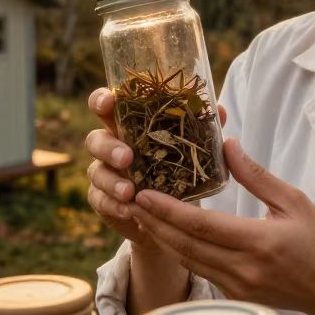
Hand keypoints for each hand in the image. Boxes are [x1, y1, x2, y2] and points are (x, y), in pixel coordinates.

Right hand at [84, 88, 226, 244]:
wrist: (167, 214)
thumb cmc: (175, 168)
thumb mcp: (188, 148)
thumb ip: (199, 128)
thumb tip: (219, 110)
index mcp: (127, 126)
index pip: (105, 106)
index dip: (102, 100)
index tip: (108, 102)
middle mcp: (111, 146)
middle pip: (95, 139)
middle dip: (108, 147)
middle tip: (127, 158)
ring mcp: (104, 173)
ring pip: (96, 171)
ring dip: (111, 181)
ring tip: (129, 191)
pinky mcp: (102, 199)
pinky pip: (99, 200)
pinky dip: (113, 205)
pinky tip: (127, 209)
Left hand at [129, 139, 314, 314]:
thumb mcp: (294, 200)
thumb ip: (257, 175)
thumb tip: (227, 145)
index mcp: (259, 242)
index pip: (202, 226)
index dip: (168, 210)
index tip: (144, 193)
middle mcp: (243, 268)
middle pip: (185, 246)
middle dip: (154, 222)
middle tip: (131, 198)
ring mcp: (237, 287)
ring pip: (188, 261)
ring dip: (162, 238)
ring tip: (141, 214)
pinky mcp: (236, 296)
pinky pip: (200, 271)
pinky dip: (181, 252)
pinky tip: (169, 235)